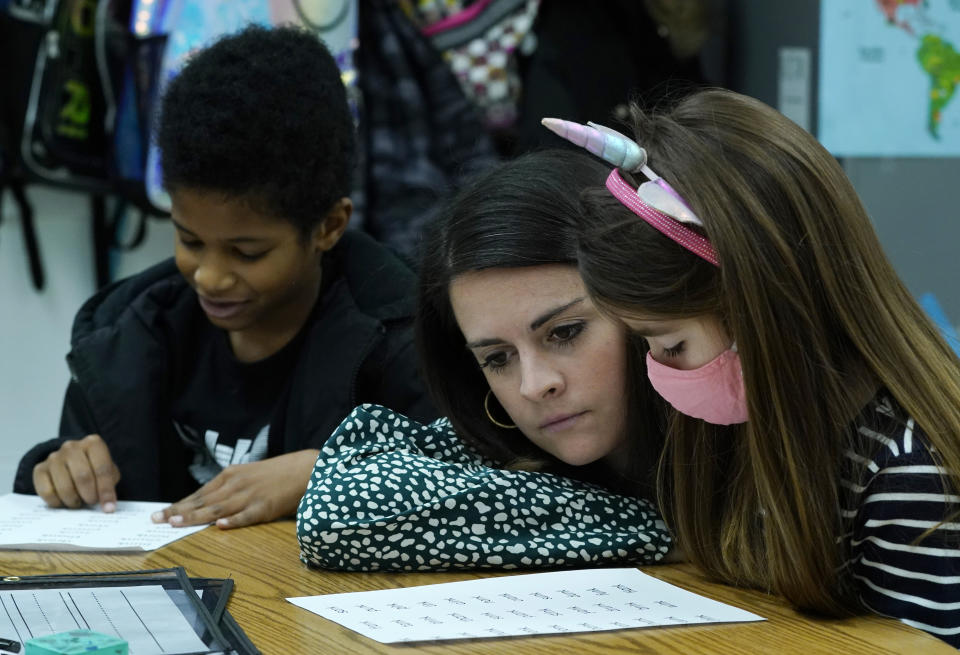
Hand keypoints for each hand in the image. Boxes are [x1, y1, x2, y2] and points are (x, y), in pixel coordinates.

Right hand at [33, 434, 120, 511]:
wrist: (69, 461)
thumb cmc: (93, 467)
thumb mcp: (108, 470)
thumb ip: (110, 483)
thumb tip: (108, 505)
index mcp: (93, 443)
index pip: (102, 469)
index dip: (106, 491)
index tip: (108, 508)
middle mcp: (72, 447)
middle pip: (83, 477)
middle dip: (90, 495)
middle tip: (92, 502)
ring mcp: (54, 457)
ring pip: (64, 487)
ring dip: (74, 500)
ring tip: (79, 502)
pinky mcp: (39, 469)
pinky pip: (47, 492)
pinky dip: (57, 502)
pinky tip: (63, 501)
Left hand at [151, 449, 319, 528]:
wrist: (304, 468)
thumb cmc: (275, 474)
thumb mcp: (247, 475)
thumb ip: (228, 488)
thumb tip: (205, 504)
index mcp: (230, 476)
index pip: (198, 494)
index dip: (178, 505)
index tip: (159, 515)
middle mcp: (236, 484)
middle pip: (203, 501)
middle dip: (179, 511)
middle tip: (158, 521)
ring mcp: (250, 496)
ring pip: (218, 508)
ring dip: (196, 517)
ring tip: (177, 524)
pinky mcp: (265, 507)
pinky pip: (247, 515)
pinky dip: (234, 520)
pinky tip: (221, 526)